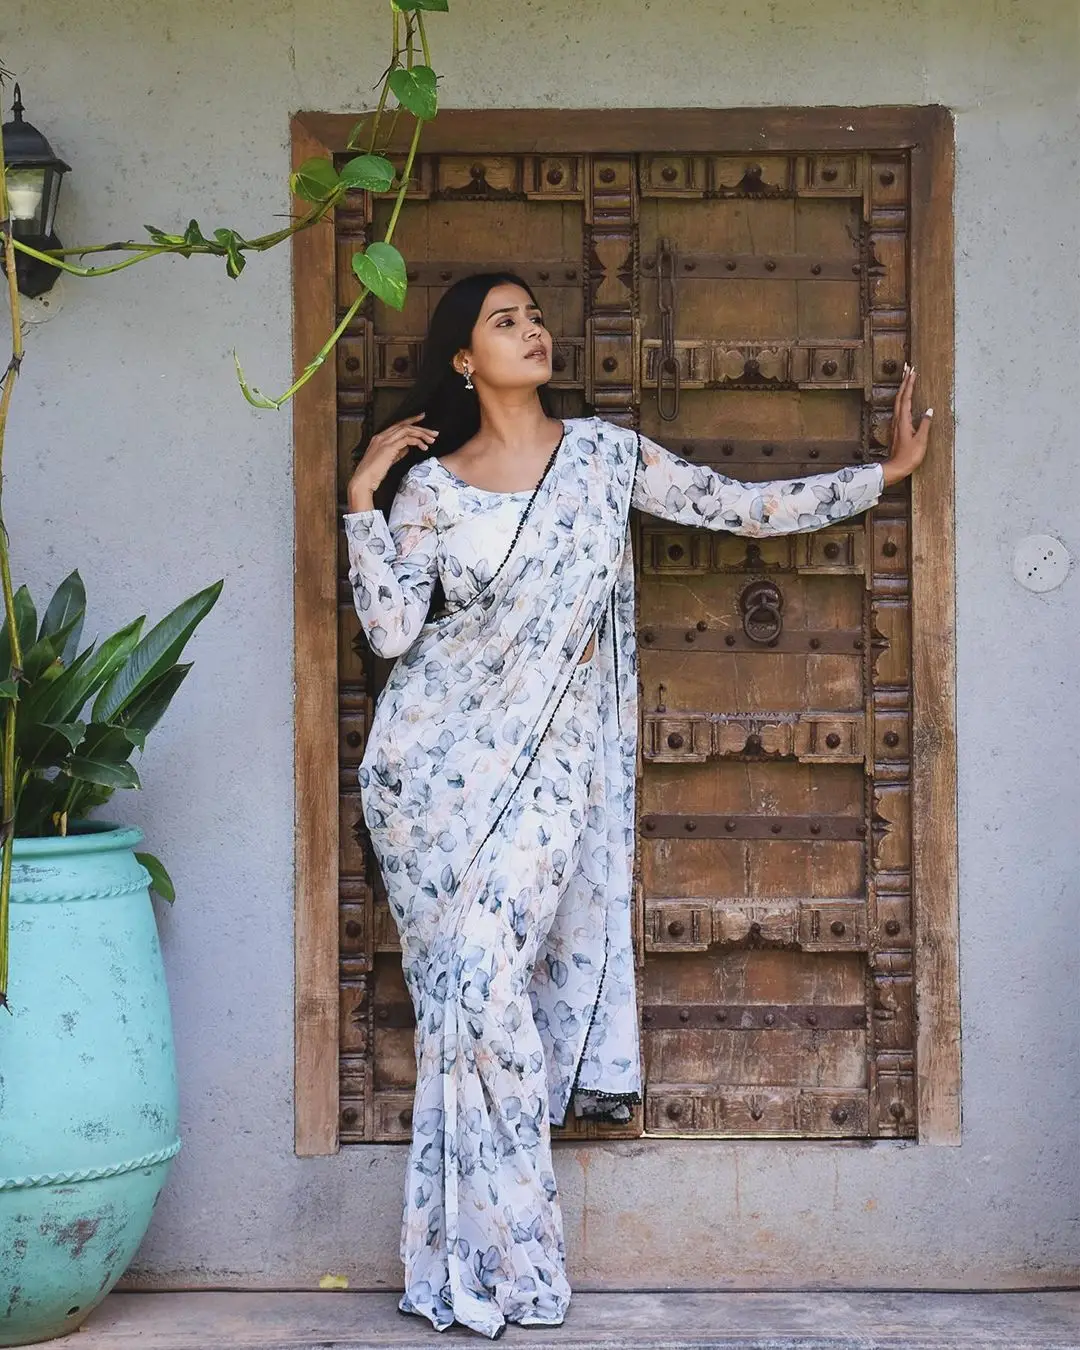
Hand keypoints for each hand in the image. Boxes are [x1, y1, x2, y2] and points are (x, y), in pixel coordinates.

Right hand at [346, 414, 438, 509]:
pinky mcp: (389, 447)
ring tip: (432, 440)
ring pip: (407, 430)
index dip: (411, 421)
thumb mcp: (387, 460)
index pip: (398, 425)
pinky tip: (423, 447)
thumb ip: (397, 452)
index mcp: (380, 438)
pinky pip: (407, 440)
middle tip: (434, 432)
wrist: (364, 480)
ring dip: (422, 434)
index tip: (422, 418)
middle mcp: (382, 436)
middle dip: (421, 427)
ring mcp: (385, 441)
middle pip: (404, 426)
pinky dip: (417, 442)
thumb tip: (408, 448)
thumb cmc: (373, 474)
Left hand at [882, 364, 932, 485]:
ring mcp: (895, 423)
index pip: (906, 397)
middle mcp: (897, 419)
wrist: (896, 468)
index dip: (909, 383)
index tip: (913, 371)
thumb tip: (928, 411)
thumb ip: (924, 424)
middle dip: (904, 380)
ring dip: (902, 387)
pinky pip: (899, 408)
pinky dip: (902, 398)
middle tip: (908, 367)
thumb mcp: (920, 441)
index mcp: (903, 420)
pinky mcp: (897, 428)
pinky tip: (905, 398)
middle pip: (900, 395)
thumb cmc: (908, 457)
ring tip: (907, 377)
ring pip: (898, 401)